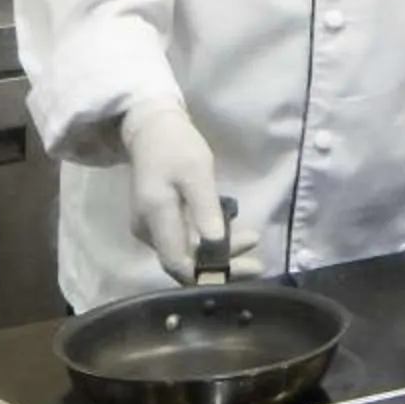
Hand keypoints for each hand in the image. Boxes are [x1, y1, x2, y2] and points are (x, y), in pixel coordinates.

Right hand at [121, 99, 256, 281]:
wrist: (151, 130)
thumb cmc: (176, 147)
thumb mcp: (196, 172)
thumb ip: (205, 208)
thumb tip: (217, 244)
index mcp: (155, 217)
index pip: (178, 263)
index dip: (210, 273)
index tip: (245, 266)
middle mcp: (147, 230)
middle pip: (183, 263)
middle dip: (221, 266)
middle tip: (257, 262)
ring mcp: (150, 229)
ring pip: (185, 254)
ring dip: (218, 254)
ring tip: (250, 242)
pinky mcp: (158, 224)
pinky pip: (184, 243)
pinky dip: (208, 243)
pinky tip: (231, 236)